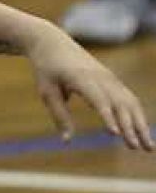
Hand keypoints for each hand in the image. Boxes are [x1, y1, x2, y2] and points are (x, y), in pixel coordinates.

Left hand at [30, 32, 153, 149]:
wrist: (53, 43)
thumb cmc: (47, 69)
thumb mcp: (47, 91)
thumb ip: (59, 115)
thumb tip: (67, 141)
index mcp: (81, 78)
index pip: (98, 99)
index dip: (108, 116)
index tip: (115, 133)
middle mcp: (101, 77)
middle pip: (120, 104)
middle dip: (130, 127)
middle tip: (137, 149)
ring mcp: (110, 78)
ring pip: (130, 103)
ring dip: (141, 125)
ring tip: (148, 147)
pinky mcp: (113, 81)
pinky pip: (130, 99)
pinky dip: (138, 116)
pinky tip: (143, 133)